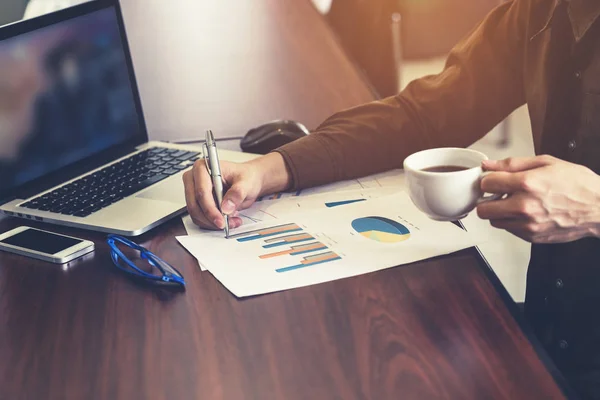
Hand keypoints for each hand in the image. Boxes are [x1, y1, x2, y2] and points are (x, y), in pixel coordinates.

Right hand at [183, 152, 290, 229]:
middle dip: (210, 218)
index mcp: (203, 167)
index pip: (202, 192)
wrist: (247, 180)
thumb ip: (237, 193)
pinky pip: (198, 217)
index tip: (221, 221)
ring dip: (211, 222)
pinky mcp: (196, 201)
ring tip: (231, 222)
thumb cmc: (245, 177)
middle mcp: (194, 178)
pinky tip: (226, 220)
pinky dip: (210, 223)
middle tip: (226, 225)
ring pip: (195, 213)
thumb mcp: (246, 183)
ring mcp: (193, 190)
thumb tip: (226, 207)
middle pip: (194, 204)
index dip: (210, 209)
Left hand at [476, 155, 599, 242]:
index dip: (488, 180)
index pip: (486, 184)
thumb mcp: (546, 162)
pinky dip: (513, 222)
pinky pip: (510, 230)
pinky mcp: (532, 236)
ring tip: (515, 203)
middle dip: (487, 200)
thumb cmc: (578, 183)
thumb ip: (512, 164)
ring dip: (499, 212)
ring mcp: (528, 224)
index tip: (494, 180)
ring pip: (494, 221)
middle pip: (483, 209)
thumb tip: (488, 165)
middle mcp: (524, 206)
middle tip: (498, 195)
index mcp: (526, 183)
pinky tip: (527, 213)